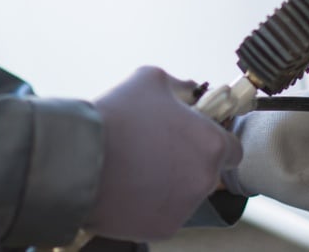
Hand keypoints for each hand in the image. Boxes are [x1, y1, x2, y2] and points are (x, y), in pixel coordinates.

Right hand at [85, 67, 242, 240]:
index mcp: (212, 143)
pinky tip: (128, 187)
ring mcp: (185, 207)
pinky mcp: (164, 228)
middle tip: (156, 150)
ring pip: (186, 194)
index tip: (192, 137)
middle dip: (188, 161)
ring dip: (169, 183)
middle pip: (207, 172)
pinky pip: (164, 213)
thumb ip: (180, 85)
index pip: (232, 148)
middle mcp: (205, 179)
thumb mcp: (151, 79)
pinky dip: (150, 204)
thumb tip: (191, 89)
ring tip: (136, 168)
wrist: (77, 160)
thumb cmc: (117, 116)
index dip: (212, 140)